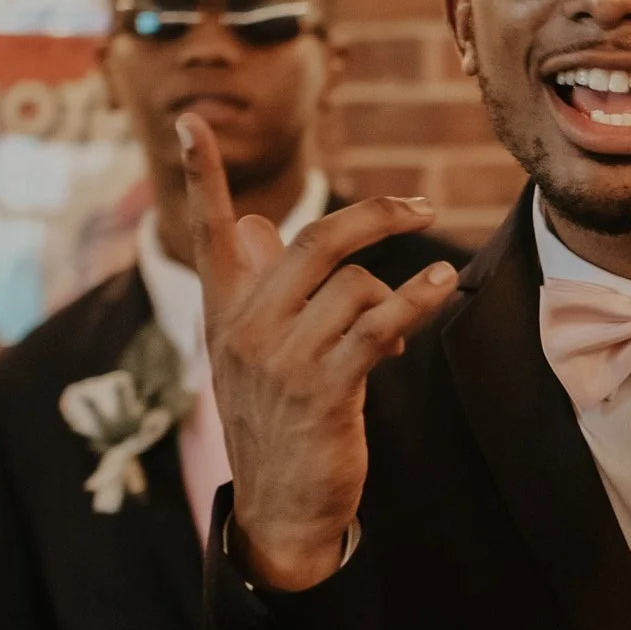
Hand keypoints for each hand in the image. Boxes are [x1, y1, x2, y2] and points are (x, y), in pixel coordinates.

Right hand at [179, 115, 460, 589]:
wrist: (281, 507)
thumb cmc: (277, 420)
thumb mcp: (254, 351)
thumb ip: (258, 284)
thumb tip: (255, 223)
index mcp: (224, 311)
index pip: (209, 231)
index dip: (199, 175)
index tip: (188, 122)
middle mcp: (245, 327)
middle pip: (315, 241)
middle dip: (376, 218)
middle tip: (420, 207)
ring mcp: (281, 359)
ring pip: (355, 286)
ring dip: (394, 300)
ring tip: (402, 326)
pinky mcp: (323, 388)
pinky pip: (376, 321)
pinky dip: (416, 299)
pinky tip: (442, 283)